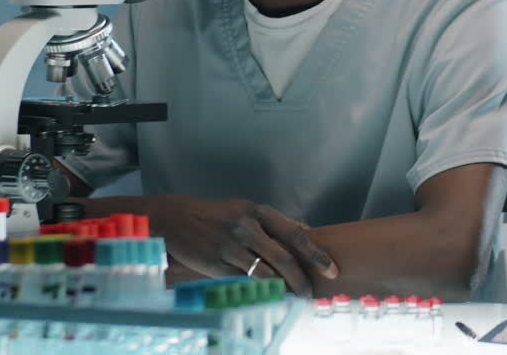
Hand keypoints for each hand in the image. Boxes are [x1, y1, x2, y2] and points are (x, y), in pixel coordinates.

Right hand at [149, 194, 337, 295]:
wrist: (174, 218)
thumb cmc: (215, 215)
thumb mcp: (245, 209)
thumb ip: (274, 222)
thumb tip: (306, 229)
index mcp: (258, 211)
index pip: (295, 234)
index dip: (316, 253)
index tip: (331, 268)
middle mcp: (247, 227)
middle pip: (284, 257)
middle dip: (302, 278)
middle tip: (311, 292)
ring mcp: (231, 246)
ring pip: (265, 273)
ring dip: (283, 288)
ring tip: (292, 297)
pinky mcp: (216, 264)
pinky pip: (244, 282)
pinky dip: (259, 291)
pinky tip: (268, 296)